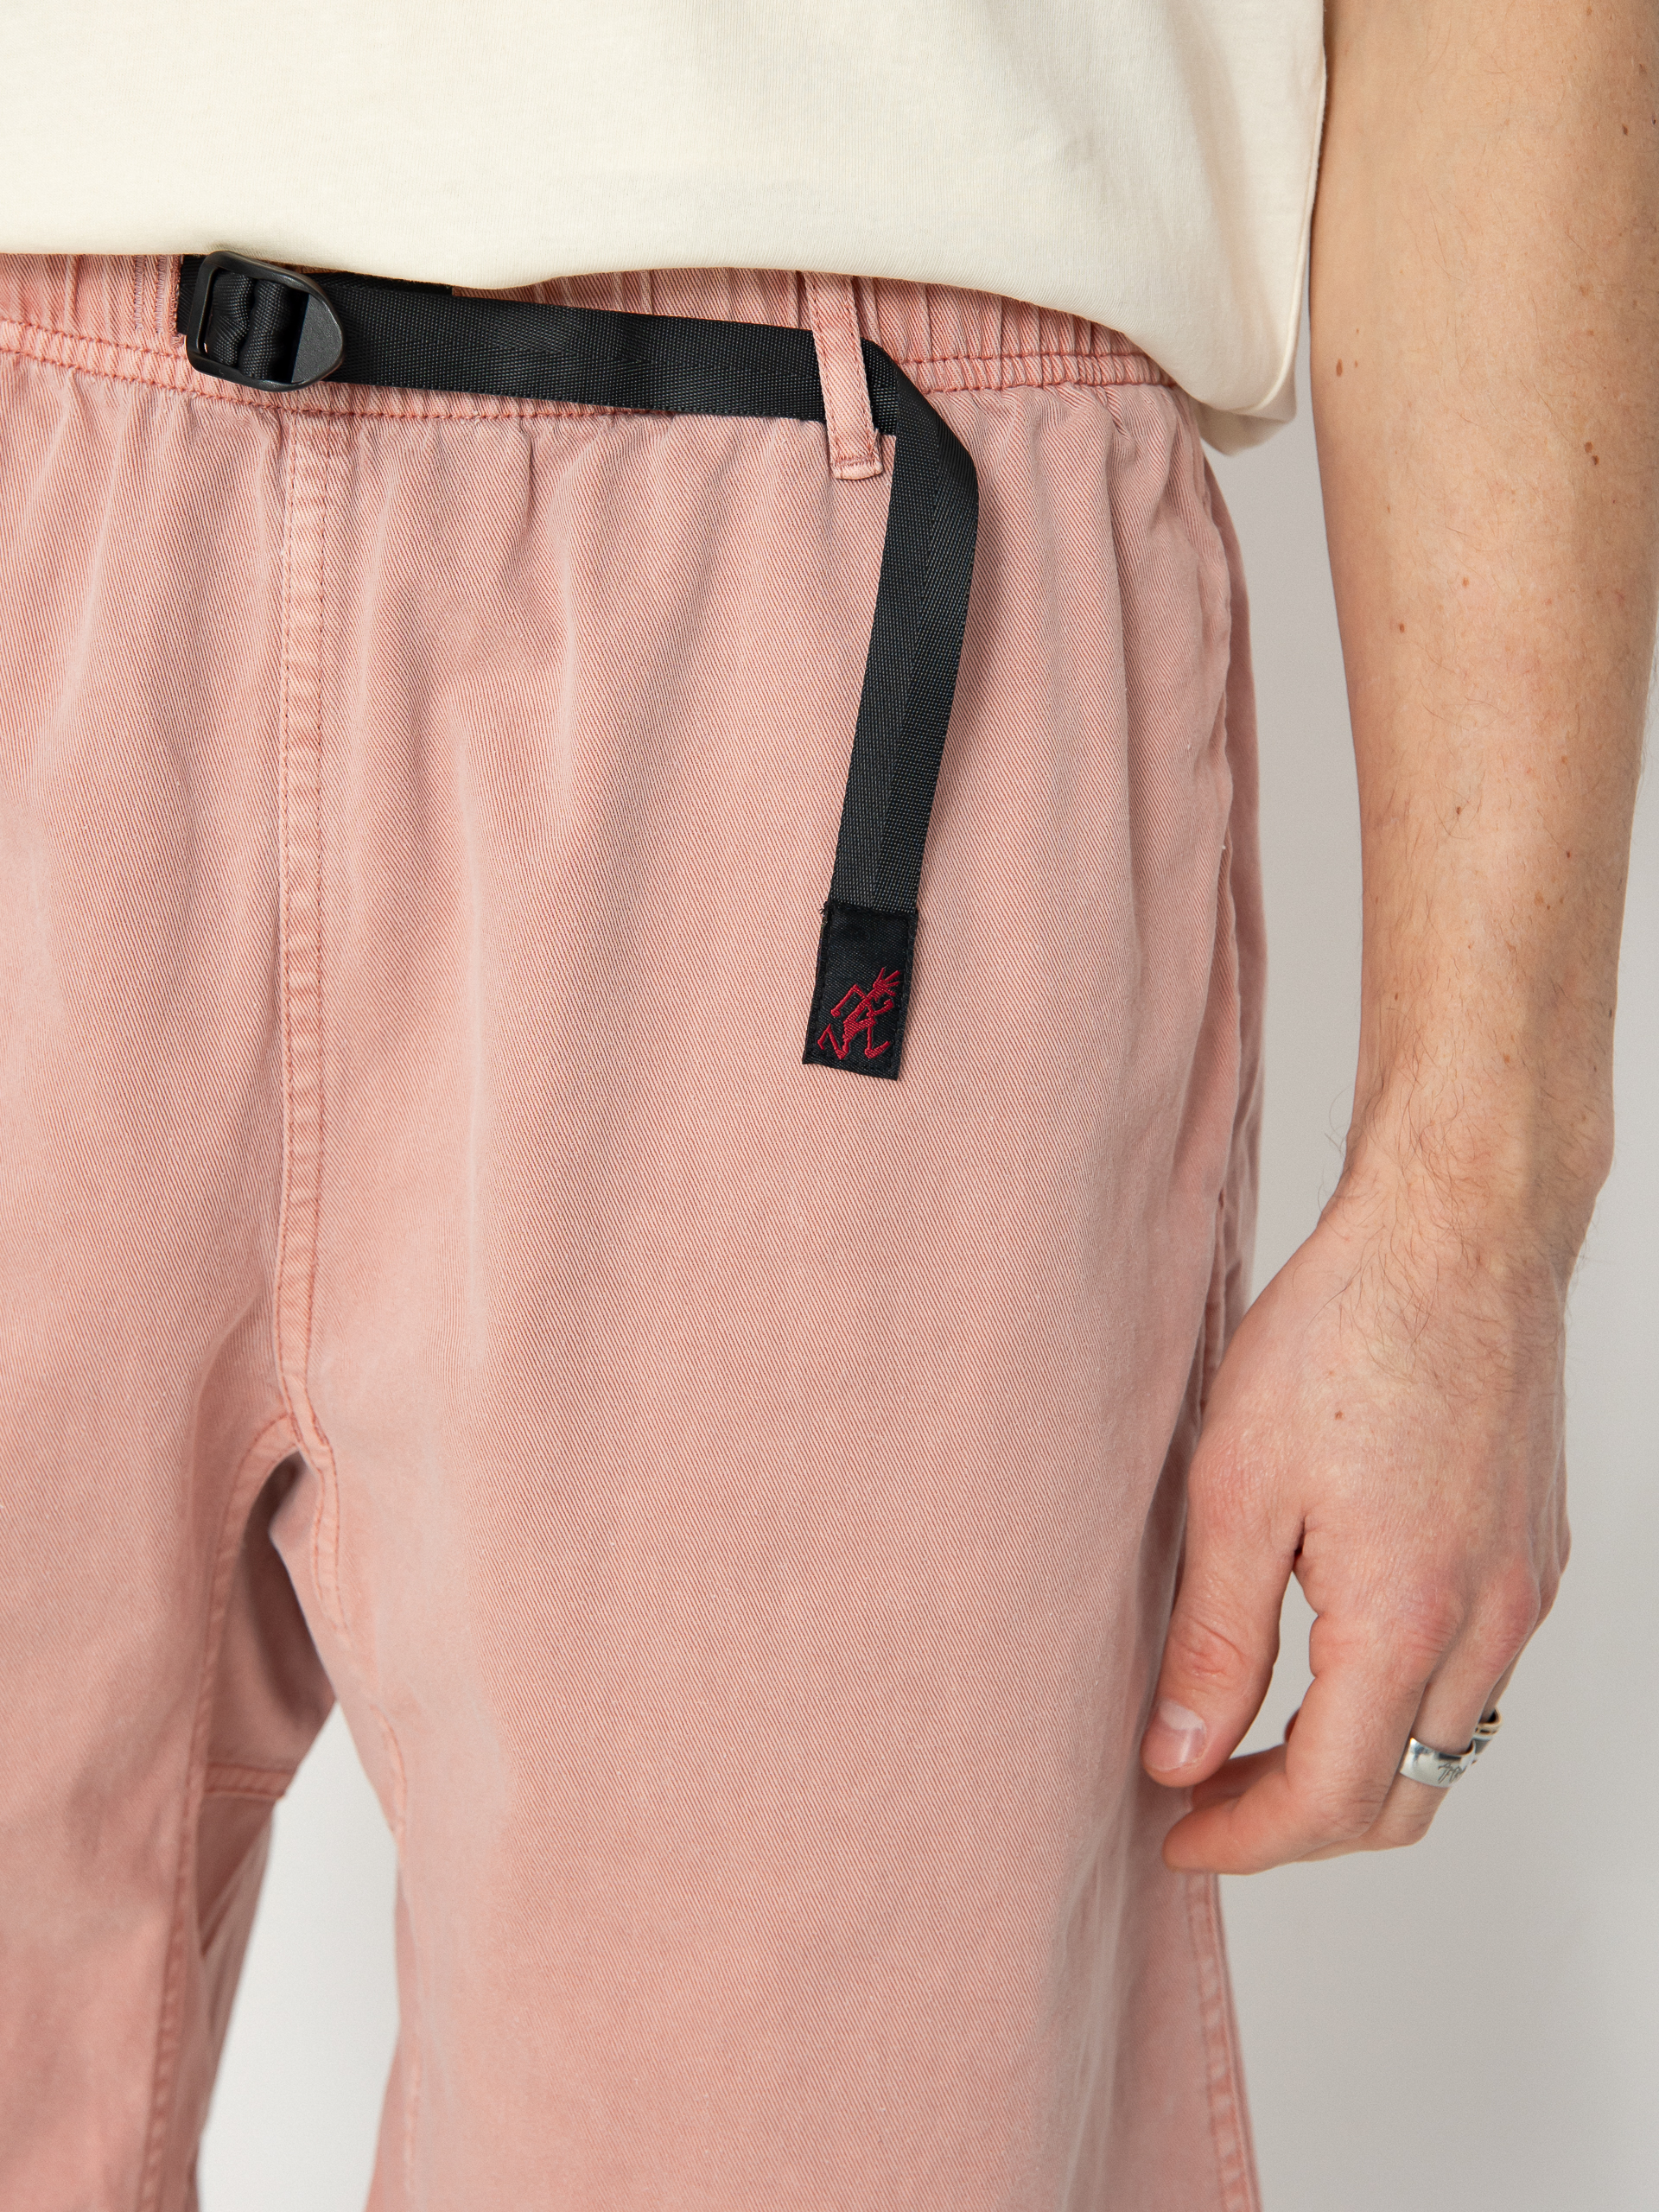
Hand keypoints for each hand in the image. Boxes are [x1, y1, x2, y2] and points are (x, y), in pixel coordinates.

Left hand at [1140, 1160, 1571, 1872]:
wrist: (1457, 1233)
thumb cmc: (1345, 1332)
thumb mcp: (1236, 1487)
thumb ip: (1213, 1640)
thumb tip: (1181, 1756)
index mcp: (1406, 1621)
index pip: (1330, 1799)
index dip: (1244, 1840)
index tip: (1176, 1834)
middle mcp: (1486, 1624)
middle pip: (1403, 1797)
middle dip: (1298, 1827)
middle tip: (1204, 1800)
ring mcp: (1522, 1590)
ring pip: (1447, 1743)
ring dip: (1354, 1769)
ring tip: (1253, 1738)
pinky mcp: (1533, 1552)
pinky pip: (1475, 1676)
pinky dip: (1401, 1704)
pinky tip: (1330, 1659)